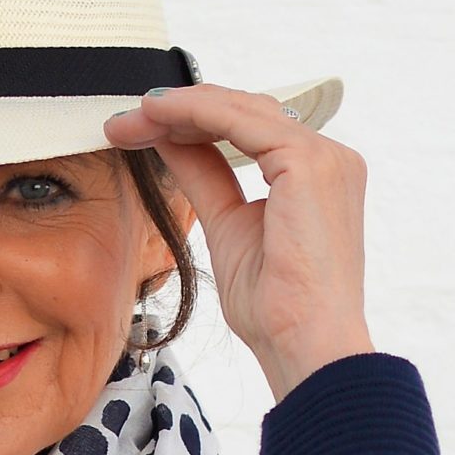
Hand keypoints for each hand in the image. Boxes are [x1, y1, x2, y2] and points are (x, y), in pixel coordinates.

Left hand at [104, 82, 377, 402]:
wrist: (304, 345)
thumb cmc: (277, 311)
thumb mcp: (227, 228)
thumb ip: (206, 178)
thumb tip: (171, 141)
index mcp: (317, 178)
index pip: (251, 131)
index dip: (194, 125)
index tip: (142, 132)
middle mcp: (329, 159)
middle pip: (245, 112)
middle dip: (181, 112)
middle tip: (125, 122)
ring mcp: (325, 156)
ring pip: (240, 109)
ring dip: (180, 108)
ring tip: (133, 117)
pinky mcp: (308, 161)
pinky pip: (239, 121)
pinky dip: (194, 113)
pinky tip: (155, 115)